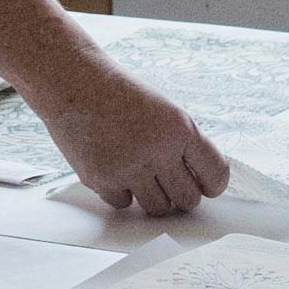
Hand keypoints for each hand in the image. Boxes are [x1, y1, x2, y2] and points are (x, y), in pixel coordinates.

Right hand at [35, 55, 228, 218]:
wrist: (72, 79)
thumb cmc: (119, 94)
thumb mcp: (163, 110)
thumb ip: (183, 145)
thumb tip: (201, 185)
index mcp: (180, 128)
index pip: (216, 175)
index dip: (211, 184)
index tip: (203, 185)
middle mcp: (157, 149)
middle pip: (188, 200)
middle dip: (179, 193)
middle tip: (165, 179)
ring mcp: (128, 167)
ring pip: (158, 209)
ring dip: (150, 195)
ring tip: (137, 170)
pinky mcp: (102, 179)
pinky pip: (124, 204)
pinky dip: (120, 191)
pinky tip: (111, 165)